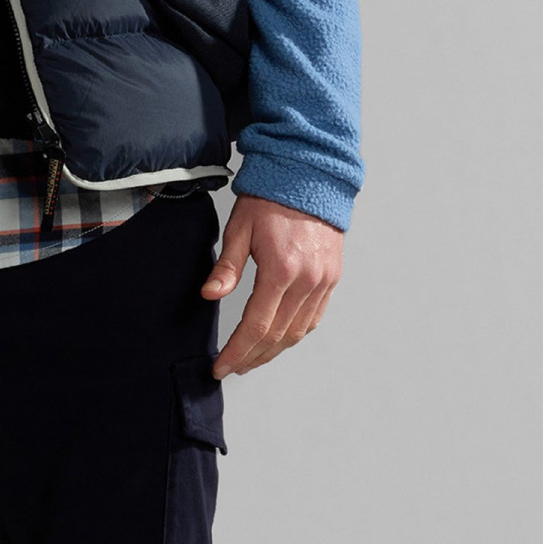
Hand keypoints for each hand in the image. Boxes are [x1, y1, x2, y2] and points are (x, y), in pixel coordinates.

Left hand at [203, 194, 343, 378]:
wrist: (310, 177)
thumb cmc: (272, 199)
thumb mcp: (240, 229)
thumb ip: (227, 267)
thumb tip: (210, 295)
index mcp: (282, 270)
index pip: (256, 327)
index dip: (237, 352)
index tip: (221, 366)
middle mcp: (307, 281)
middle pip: (277, 337)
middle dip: (252, 357)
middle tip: (232, 367)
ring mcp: (324, 281)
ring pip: (297, 332)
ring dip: (273, 351)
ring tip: (251, 359)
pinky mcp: (332, 278)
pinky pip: (314, 318)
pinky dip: (295, 334)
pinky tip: (279, 339)